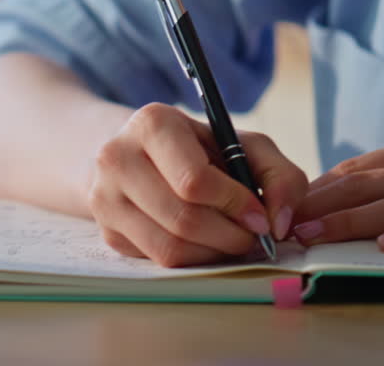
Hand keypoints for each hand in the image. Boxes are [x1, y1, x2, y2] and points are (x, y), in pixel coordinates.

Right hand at [88, 103, 307, 266]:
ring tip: (230, 239)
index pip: (193, 180)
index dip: (235, 204)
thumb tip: (279, 224)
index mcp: (151, 123)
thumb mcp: (243, 146)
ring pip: (169, 247)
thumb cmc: (199, 150)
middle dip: (230, 236)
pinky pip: (157, 260)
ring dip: (213, 252)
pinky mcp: (106, 230)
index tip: (260, 216)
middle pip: (183, 218)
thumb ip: (279, 175)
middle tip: (251, 236)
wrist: (140, 156)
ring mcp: (104, 196)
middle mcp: (116, 157)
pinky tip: (203, 242)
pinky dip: (192, 259)